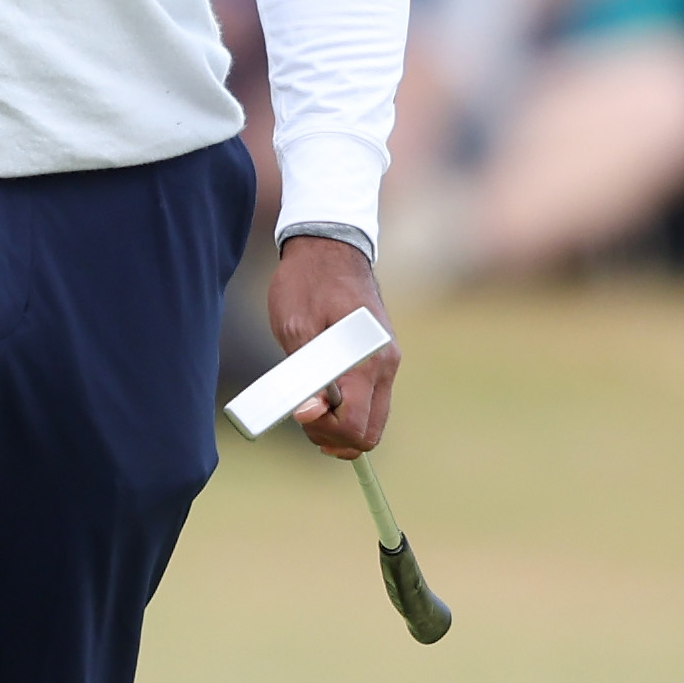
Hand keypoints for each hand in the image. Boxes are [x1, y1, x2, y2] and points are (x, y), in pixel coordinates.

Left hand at [265, 232, 398, 457]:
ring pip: (373, 419)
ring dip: (341, 425)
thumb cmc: (307, 281)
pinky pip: (371, 400)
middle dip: (335, 436)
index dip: (324, 430)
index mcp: (366, 359)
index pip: (355, 424)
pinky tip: (322, 395)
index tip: (298, 413)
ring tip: (309, 405)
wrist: (331, 245)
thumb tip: (308, 413)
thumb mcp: (295, 328)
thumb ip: (304, 375)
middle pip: (370, 432)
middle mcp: (386, 365)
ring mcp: (388, 362)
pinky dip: (349, 410)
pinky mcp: (382, 358)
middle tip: (303, 417)